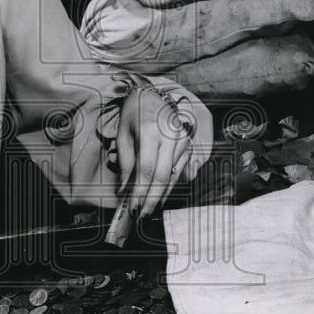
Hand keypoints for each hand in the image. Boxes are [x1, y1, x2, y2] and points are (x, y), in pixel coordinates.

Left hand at [116, 87, 203, 218]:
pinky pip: (180, 172)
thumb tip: (124, 192)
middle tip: (141, 217)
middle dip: (151, 200)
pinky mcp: (189, 146)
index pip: (146, 170)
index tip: (132, 208)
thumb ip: (126, 164)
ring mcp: (183, 142)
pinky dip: (169, 187)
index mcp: (151, 132)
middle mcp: (171, 137)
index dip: (140, 192)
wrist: (155, 97)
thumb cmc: (134, 115)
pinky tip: (158, 197)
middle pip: (163, 177)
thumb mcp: (123, 136)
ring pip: (173, 177)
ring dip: (160, 196)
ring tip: (147, 210)